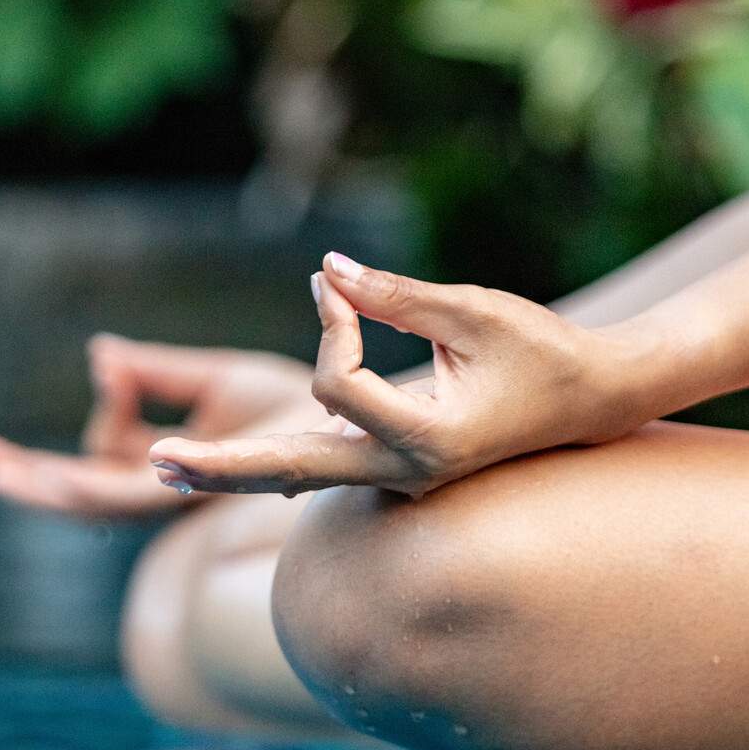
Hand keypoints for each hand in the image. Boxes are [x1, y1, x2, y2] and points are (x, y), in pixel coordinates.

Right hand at [0, 335, 316, 517]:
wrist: (346, 433)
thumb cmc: (298, 410)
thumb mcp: (218, 381)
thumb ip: (156, 374)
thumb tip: (98, 356)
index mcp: (176, 462)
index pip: (113, 452)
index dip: (106, 412)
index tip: (109, 361)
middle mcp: (170, 491)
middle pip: (85, 487)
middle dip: (32, 474)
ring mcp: (176, 503)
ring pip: (94, 500)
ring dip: (43, 485)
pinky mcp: (188, 503)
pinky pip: (122, 500)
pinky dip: (84, 487)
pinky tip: (56, 476)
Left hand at [148, 254, 649, 497]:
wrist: (593, 402)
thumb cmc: (543, 351)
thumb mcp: (472, 310)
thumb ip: (394, 294)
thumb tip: (325, 269)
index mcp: (426, 441)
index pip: (339, 384)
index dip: (332, 324)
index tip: (337, 286)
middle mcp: (402, 473)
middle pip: (291, 473)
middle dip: (220, 466)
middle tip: (154, 464)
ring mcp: (393, 480)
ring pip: (296, 479)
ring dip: (229, 470)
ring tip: (160, 469)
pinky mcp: (389, 468)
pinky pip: (318, 471)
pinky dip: (268, 465)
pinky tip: (216, 470)